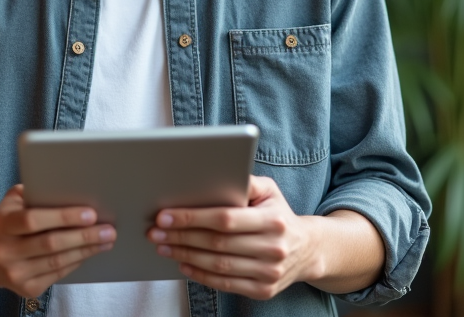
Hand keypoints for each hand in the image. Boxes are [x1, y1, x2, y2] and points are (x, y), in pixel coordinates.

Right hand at [0, 184, 115, 297]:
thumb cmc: (10, 221)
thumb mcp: (14, 201)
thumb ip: (35, 192)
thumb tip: (72, 189)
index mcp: (2, 223)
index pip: (33, 220)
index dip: (64, 217)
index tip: (91, 213)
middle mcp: (5, 251)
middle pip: (50, 244)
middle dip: (84, 236)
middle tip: (108, 229)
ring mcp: (15, 273)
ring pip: (58, 262)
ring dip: (86, 250)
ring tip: (106, 240)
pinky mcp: (27, 289)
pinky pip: (58, 274)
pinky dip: (77, 261)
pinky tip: (90, 252)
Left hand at [147, 175, 313, 299]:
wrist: (307, 249)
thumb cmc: (278, 214)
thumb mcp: (269, 191)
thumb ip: (245, 181)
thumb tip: (215, 173)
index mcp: (273, 221)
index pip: (225, 219)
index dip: (192, 218)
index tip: (165, 215)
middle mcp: (273, 248)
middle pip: (217, 243)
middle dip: (181, 236)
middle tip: (155, 230)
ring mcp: (269, 273)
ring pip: (218, 265)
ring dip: (185, 255)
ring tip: (163, 245)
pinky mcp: (263, 290)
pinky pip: (225, 284)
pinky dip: (200, 274)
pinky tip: (183, 262)